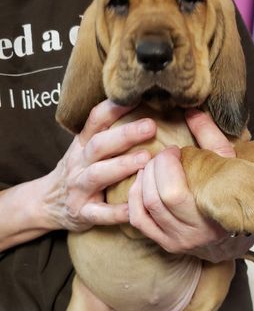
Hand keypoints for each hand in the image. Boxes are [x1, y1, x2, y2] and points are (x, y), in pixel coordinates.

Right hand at [47, 100, 155, 231]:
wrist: (46, 204)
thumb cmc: (78, 171)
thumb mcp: (85, 149)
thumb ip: (108, 133)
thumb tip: (145, 108)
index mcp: (82, 145)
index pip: (95, 121)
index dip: (113, 108)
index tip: (135, 96)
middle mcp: (79, 164)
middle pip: (99, 145)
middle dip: (124, 135)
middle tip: (150, 125)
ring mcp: (79, 189)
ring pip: (98, 175)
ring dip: (121, 166)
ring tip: (146, 158)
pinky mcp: (83, 213)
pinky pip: (100, 214)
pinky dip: (117, 212)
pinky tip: (135, 207)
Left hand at [128, 109, 252, 260]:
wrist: (239, 229)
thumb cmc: (237, 191)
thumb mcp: (233, 162)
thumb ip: (213, 136)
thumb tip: (192, 111)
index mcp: (216, 215)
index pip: (174, 194)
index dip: (167, 166)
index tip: (174, 150)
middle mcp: (196, 234)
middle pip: (157, 199)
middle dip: (154, 169)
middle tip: (163, 155)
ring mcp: (178, 241)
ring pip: (145, 207)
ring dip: (144, 179)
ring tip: (153, 165)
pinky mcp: (165, 243)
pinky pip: (138, 219)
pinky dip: (135, 197)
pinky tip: (143, 181)